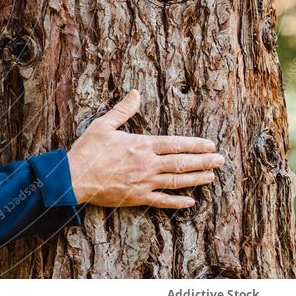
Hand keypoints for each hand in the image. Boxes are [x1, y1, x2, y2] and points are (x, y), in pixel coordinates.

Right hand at [66, 89, 224, 208]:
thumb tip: (135, 92)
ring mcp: (144, 182)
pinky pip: (163, 201)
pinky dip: (178, 202)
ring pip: (177, 182)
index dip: (195, 145)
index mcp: (141, 145)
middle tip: (221, 161)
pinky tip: (190, 202)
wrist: (74, 177)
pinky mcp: (137, 198)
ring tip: (212, 177)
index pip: (175, 144)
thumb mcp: (103, 125)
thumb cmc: (87, 150)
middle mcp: (147, 164)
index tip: (210, 145)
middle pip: (182, 163)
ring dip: (197, 179)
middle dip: (203, 161)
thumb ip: (123, 110)